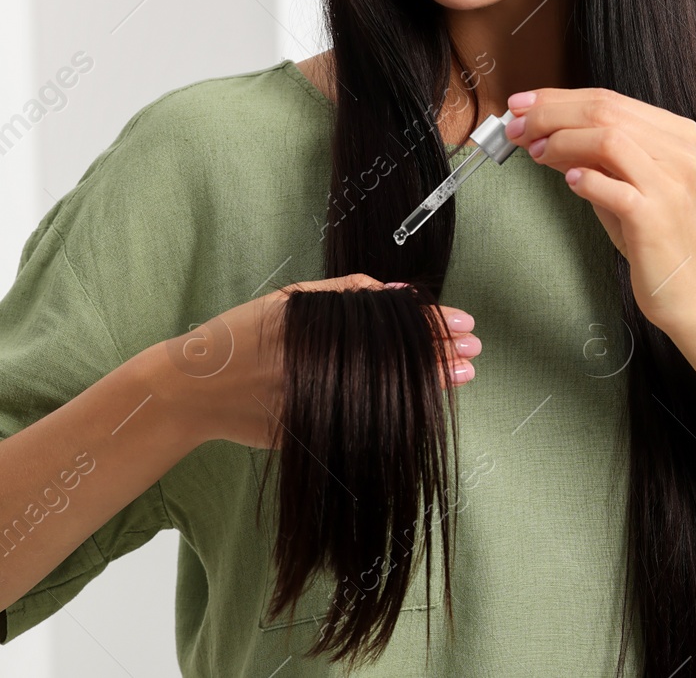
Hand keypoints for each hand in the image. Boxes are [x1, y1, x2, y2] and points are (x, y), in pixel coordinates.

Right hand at [150, 273, 480, 449]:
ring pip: (386, 390)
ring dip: (428, 380)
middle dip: (441, 353)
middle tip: (474, 351)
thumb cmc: (245, 337)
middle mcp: (317, 361)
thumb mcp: (292, 303)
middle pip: (396, 357)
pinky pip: (363, 419)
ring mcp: (313, 398)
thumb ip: (345, 296)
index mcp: (316, 324)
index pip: (392, 323)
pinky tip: (423, 401)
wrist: (190, 389)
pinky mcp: (306, 429)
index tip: (466, 326)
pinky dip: (395, 408)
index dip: (434, 325)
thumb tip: (401, 295)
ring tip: (462, 374)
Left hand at [504, 87, 695, 334]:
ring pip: (609, 139)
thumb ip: (590, 155)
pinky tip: (569, 181)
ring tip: (536, 154)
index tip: (521, 105)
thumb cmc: (655, 236)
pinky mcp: (656, 217)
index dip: (558, 99)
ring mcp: (670, 184)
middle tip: (516, 129)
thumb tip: (541, 132)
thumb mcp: (623, 184)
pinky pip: (613, 187)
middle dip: (550, 115)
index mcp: (676, 135)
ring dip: (561, 141)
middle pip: (605, 111)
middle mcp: (678, 153)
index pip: (609, 99)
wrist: (693, 288)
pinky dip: (584, 179)